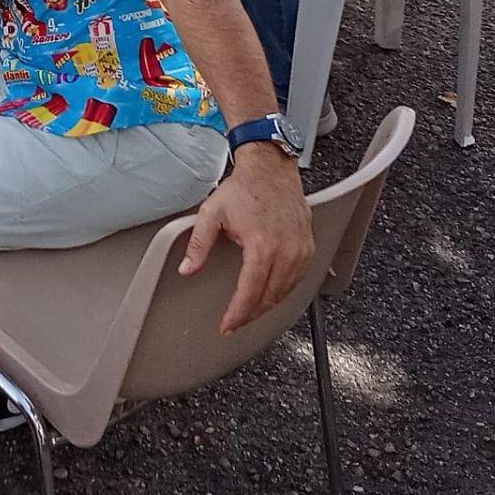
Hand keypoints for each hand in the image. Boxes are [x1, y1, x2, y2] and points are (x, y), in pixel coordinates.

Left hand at [179, 146, 314, 331]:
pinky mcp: (308, 247)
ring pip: (285, 292)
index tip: (226, 325)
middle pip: (269, 297)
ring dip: (267, 305)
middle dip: (250, 314)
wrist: (270, 169)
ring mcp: (301, 250)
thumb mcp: (211, 213)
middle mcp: (286, 250)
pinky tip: (269, 293)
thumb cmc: (243, 188)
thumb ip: (198, 244)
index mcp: (262, 245)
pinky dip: (283, 291)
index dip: (238, 314)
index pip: (250, 292)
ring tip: (249, 311)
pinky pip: (298, 279)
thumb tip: (186, 269)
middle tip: (234, 321)